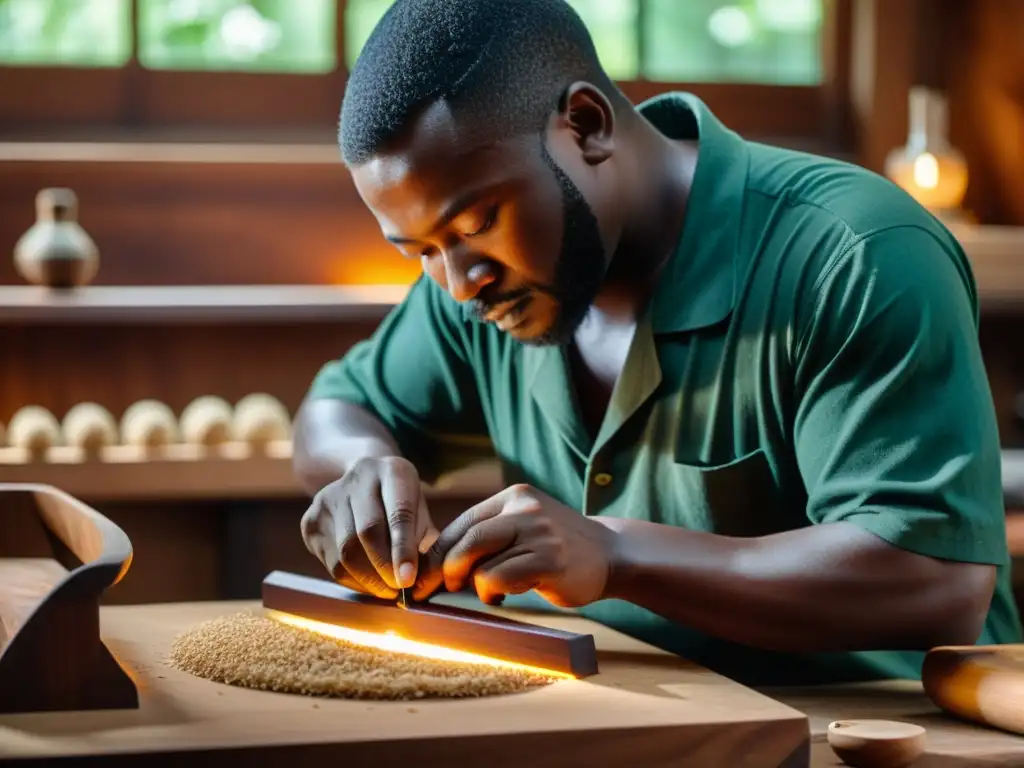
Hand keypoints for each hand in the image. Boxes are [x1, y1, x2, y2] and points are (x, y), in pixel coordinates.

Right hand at [300, 456, 438, 597]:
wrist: (364, 480)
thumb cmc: (400, 504)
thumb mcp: (420, 512)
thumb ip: (424, 541)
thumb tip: (424, 581)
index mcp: (393, 471)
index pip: (398, 513)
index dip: (403, 550)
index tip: (408, 580)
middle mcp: (359, 478)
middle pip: (368, 532)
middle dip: (384, 569)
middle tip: (398, 590)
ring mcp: (329, 498)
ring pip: (346, 551)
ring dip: (368, 580)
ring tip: (386, 590)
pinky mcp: (311, 520)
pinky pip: (331, 562)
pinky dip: (352, 580)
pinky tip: (367, 583)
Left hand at [415, 484, 617, 607]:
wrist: (612, 554)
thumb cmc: (559, 547)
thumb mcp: (526, 525)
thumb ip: (491, 533)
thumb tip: (438, 562)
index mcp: (515, 496)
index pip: (462, 523)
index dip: (439, 552)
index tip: (424, 575)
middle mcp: (525, 509)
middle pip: (466, 540)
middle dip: (446, 569)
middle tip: (444, 588)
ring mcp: (538, 533)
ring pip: (480, 562)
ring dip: (475, 584)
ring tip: (491, 591)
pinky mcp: (549, 560)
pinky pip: (499, 578)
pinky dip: (492, 592)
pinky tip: (505, 596)